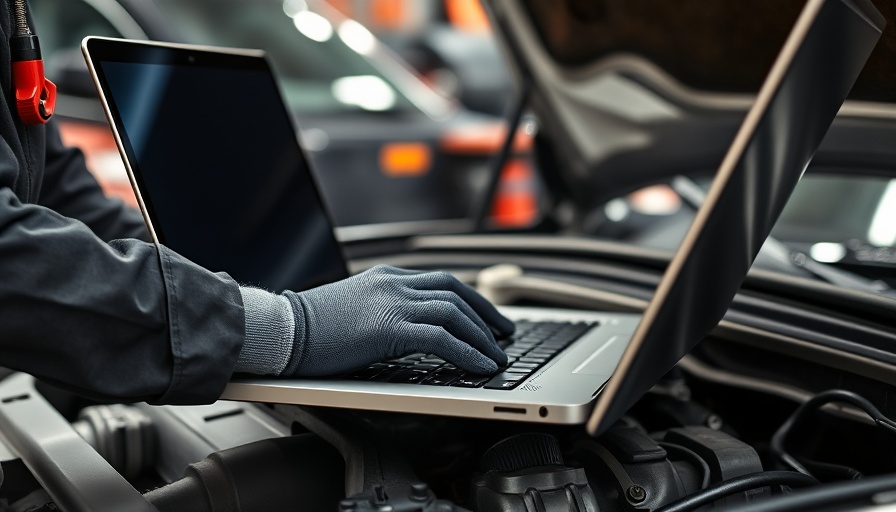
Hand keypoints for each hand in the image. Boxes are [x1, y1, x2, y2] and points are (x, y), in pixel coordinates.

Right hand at [280, 265, 513, 376]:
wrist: (280, 329)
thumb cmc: (308, 328)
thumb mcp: (352, 309)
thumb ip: (380, 310)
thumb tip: (403, 331)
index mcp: (386, 276)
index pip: (441, 281)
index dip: (471, 298)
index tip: (487, 315)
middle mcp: (394, 283)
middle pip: (456, 291)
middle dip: (486, 314)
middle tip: (504, 334)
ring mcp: (393, 302)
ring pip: (455, 312)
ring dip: (482, 336)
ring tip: (497, 355)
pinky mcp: (390, 327)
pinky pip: (442, 337)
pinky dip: (467, 351)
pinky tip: (480, 364)